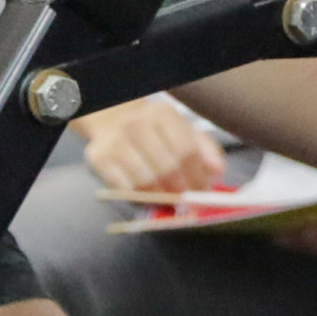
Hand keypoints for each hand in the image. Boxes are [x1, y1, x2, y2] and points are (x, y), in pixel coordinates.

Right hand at [77, 94, 228, 194]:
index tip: (202, 190)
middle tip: (187, 200)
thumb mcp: (183, 130)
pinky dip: (141, 197)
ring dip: (161, 197)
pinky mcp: (99, 158)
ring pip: (147, 182)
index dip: (197, 177)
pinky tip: (148, 194)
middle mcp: (136, 124)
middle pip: (168, 169)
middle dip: (181, 191)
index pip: (186, 152)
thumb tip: (217, 171)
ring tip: (168, 197)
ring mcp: (116, 141)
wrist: (112, 119)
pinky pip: (126, 188)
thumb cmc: (153, 129)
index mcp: (162, 115)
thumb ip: (205, 150)